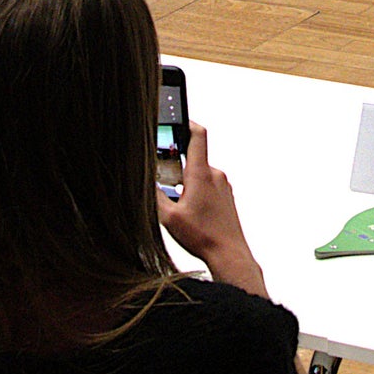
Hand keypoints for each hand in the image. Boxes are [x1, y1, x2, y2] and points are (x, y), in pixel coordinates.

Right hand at [156, 126, 264, 295]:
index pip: (198, 136)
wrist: (229, 254)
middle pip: (193, 158)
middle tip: (164, 183)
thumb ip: (154, 194)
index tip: (177, 119)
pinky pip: (208, 186)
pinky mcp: (227, 198)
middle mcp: (215, 176)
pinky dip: (196, 192)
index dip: (187, 123)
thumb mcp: (168, 217)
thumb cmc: (203, 237)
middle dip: (176, 166)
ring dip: (186, 183)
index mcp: (201, 174)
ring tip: (178, 205)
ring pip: (199, 174)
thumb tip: (144, 180)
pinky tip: (190, 212)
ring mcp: (223, 186)